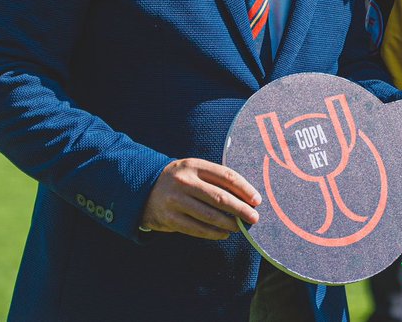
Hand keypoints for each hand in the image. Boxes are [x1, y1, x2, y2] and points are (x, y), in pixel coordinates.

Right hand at [139, 158, 260, 239]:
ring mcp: (175, 201)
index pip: (226, 176)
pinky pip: (196, 229)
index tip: (257, 200)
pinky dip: (213, 233)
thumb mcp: (195, 170)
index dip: (244, 189)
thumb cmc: (181, 180)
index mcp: (194, 166)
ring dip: (229, 224)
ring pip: (209, 216)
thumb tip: (247, 198)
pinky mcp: (169, 218)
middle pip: (220, 197)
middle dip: (240, 209)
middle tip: (254, 218)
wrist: (144, 188)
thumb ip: (217, 179)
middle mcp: (184, 182)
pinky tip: (224, 234)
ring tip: (240, 227)